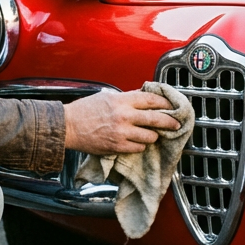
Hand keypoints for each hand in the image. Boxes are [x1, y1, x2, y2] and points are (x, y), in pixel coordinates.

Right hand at [64, 89, 179, 155]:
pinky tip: (137, 142)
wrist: (68, 126)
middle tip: (176, 124)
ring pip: (150, 136)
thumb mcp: (106, 97)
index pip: (151, 100)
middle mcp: (124, 116)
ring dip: (152, 136)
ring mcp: (121, 132)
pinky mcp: (117, 146)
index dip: (165, 103)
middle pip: (156, 119)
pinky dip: (140, 145)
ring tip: (151, 134)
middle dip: (170, 122)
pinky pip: (138, 148)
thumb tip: (143, 98)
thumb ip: (125, 98)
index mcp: (122, 100)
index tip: (172, 106)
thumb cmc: (84, 110)